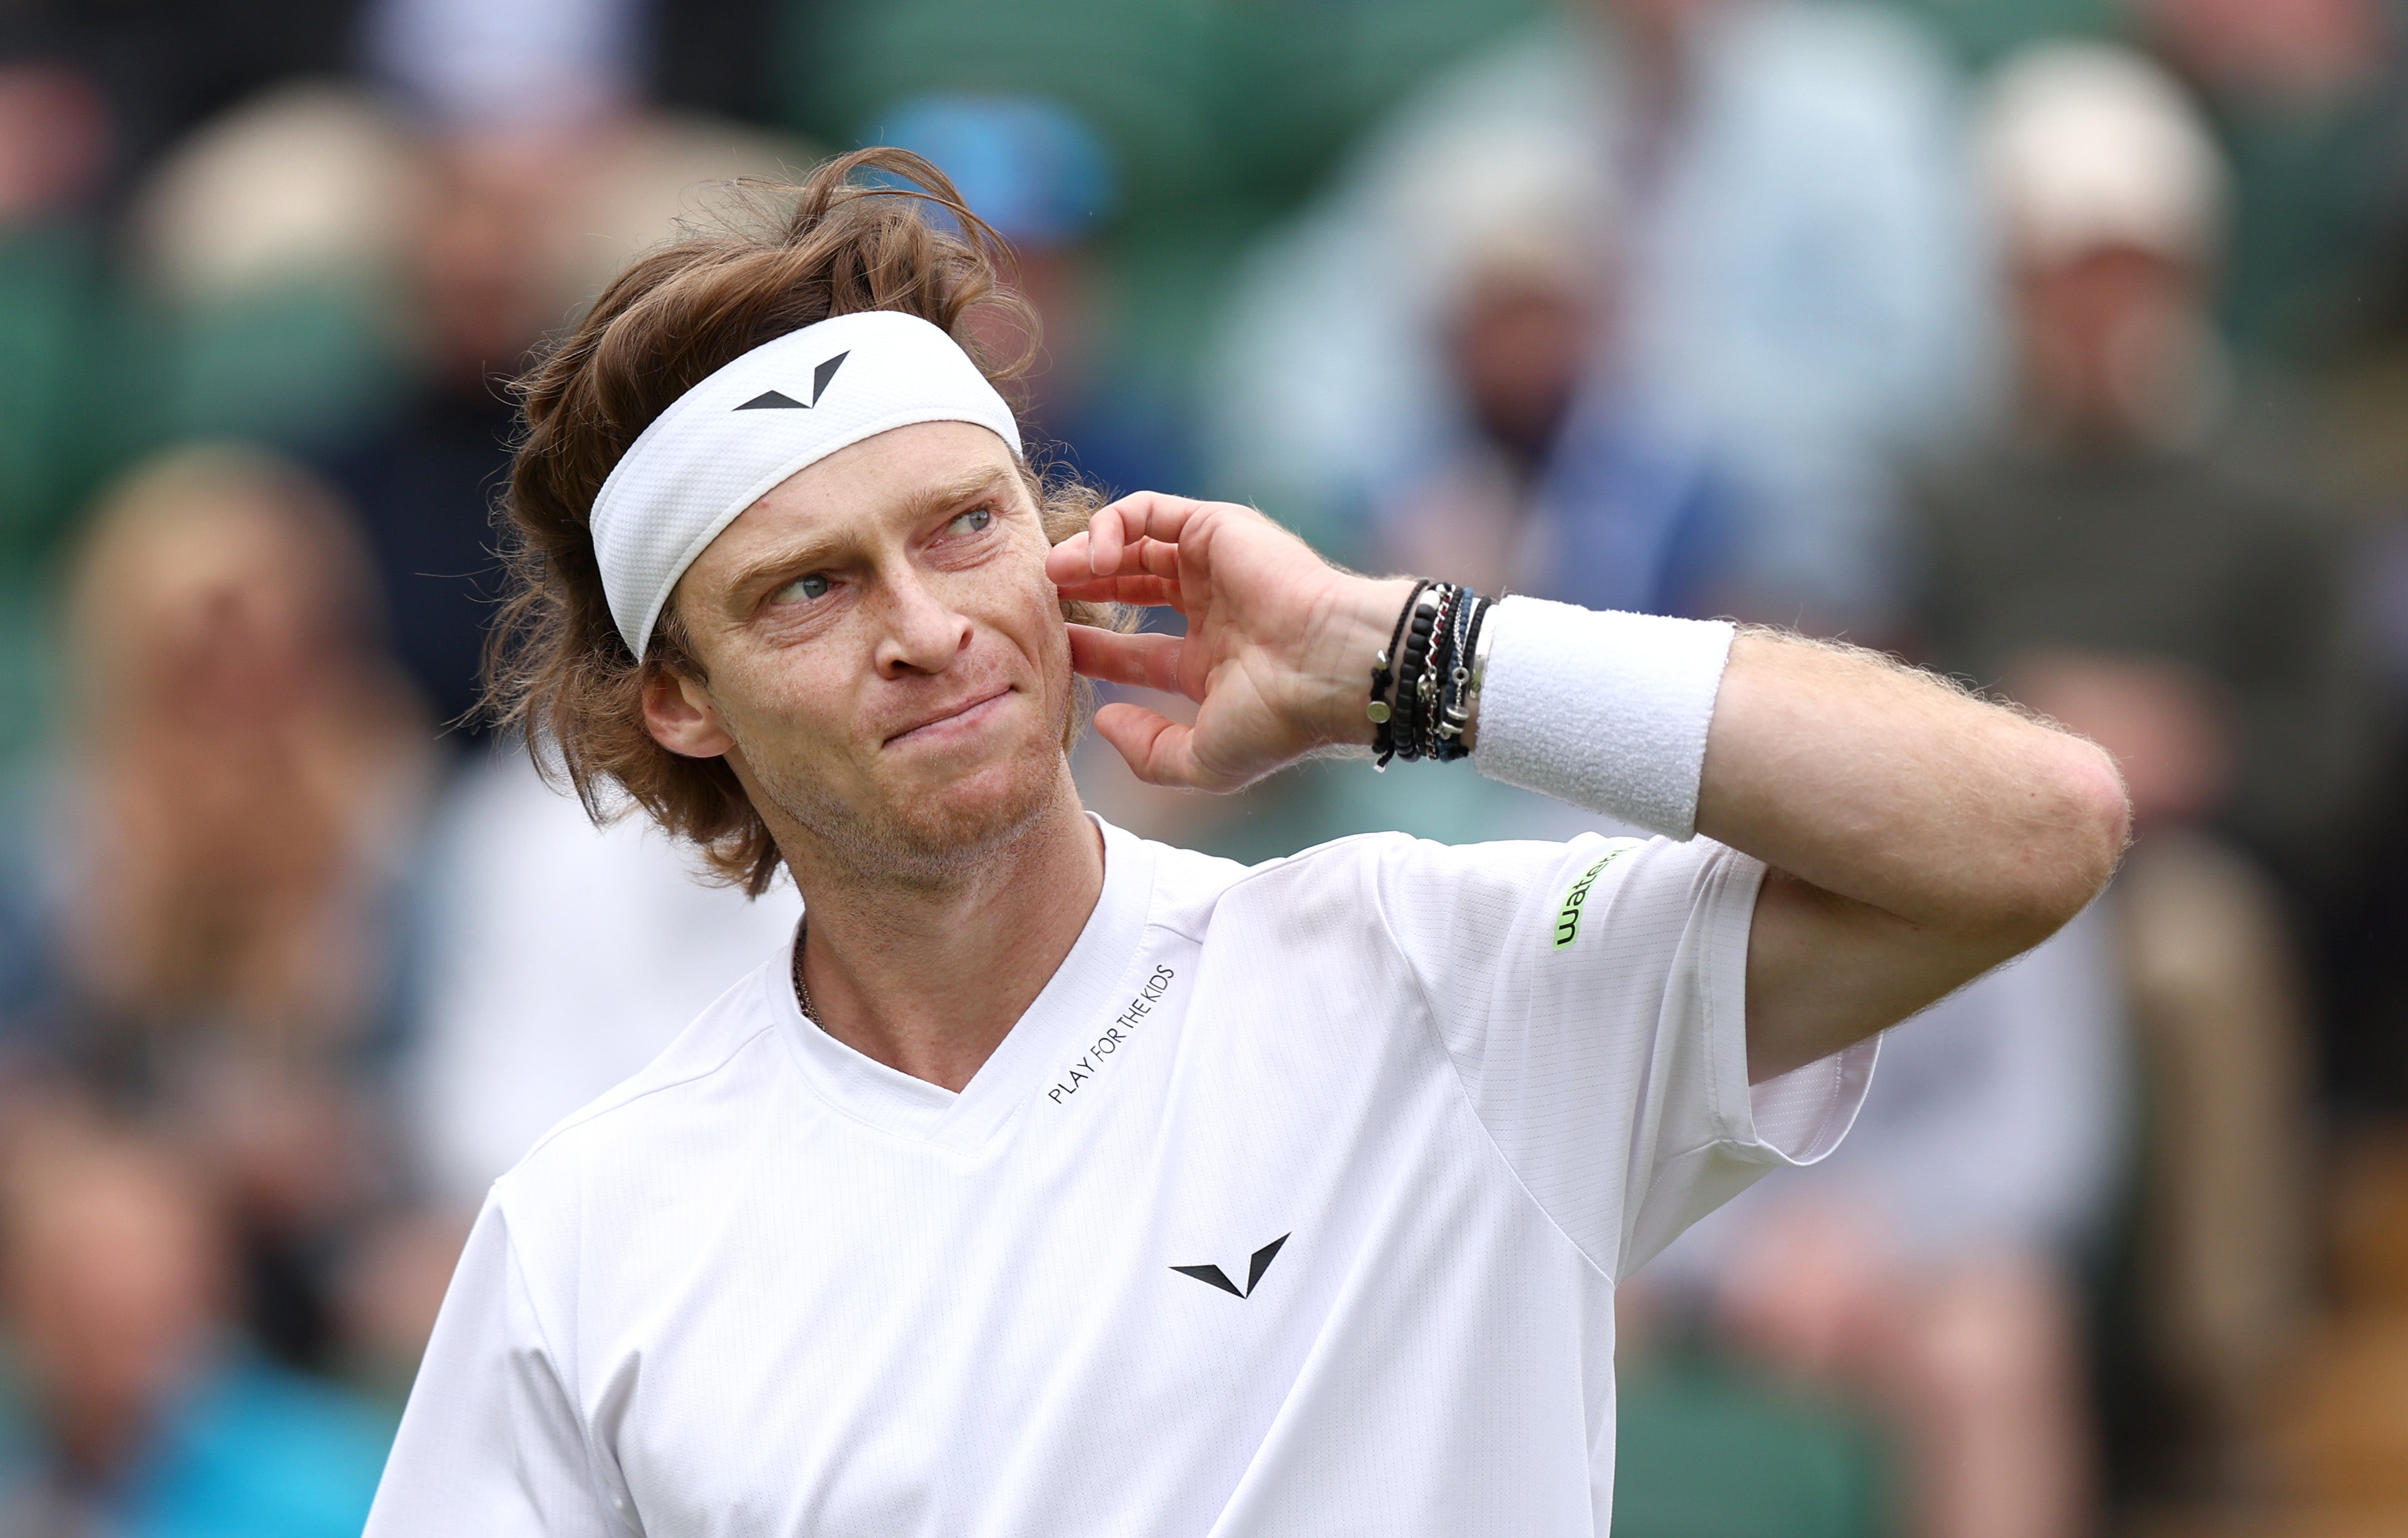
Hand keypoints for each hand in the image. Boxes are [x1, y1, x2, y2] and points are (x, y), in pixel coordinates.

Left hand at [1047, 493, 1410, 790]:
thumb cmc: (1278, 720)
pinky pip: (1149, 510)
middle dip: (1085, 591)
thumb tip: (1105, 722)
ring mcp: (1215, 565)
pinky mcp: (1216, 526)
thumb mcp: (1203, 761)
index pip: (1137, 651)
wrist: (1328, 669)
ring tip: (1054, 573)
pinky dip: (1113, 525)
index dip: (1093, 649)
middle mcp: (1214, 609)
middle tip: (1043, 600)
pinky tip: (1093, 557)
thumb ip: (1149, 751)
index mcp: (1212, 662)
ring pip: (1135, 543)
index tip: (1055, 652)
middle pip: (1132, 587)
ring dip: (1087, 554)